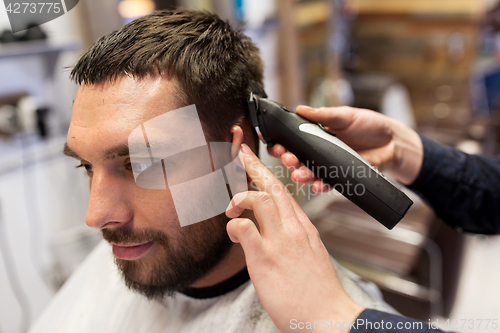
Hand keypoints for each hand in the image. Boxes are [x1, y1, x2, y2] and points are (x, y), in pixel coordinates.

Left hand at [226, 144, 363, 332]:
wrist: (329, 318)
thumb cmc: (318, 292)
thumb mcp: (310, 256)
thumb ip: (293, 239)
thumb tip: (273, 232)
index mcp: (304, 228)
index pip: (284, 192)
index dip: (266, 173)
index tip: (253, 161)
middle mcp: (293, 229)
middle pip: (272, 186)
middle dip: (253, 166)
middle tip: (239, 153)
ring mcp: (281, 242)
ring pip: (259, 199)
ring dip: (239, 198)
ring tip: (231, 209)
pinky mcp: (266, 258)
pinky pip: (244, 228)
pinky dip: (233, 225)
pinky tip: (233, 235)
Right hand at [269, 105, 422, 189]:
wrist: (392, 143)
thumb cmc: (370, 125)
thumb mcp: (345, 115)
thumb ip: (323, 114)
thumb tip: (300, 109)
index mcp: (317, 134)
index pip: (293, 138)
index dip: (280, 141)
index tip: (270, 140)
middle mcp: (319, 151)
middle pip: (297, 157)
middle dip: (287, 159)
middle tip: (286, 158)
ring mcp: (329, 165)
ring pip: (309, 172)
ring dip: (301, 175)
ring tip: (297, 174)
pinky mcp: (340, 177)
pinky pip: (327, 183)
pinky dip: (320, 185)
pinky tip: (316, 185)